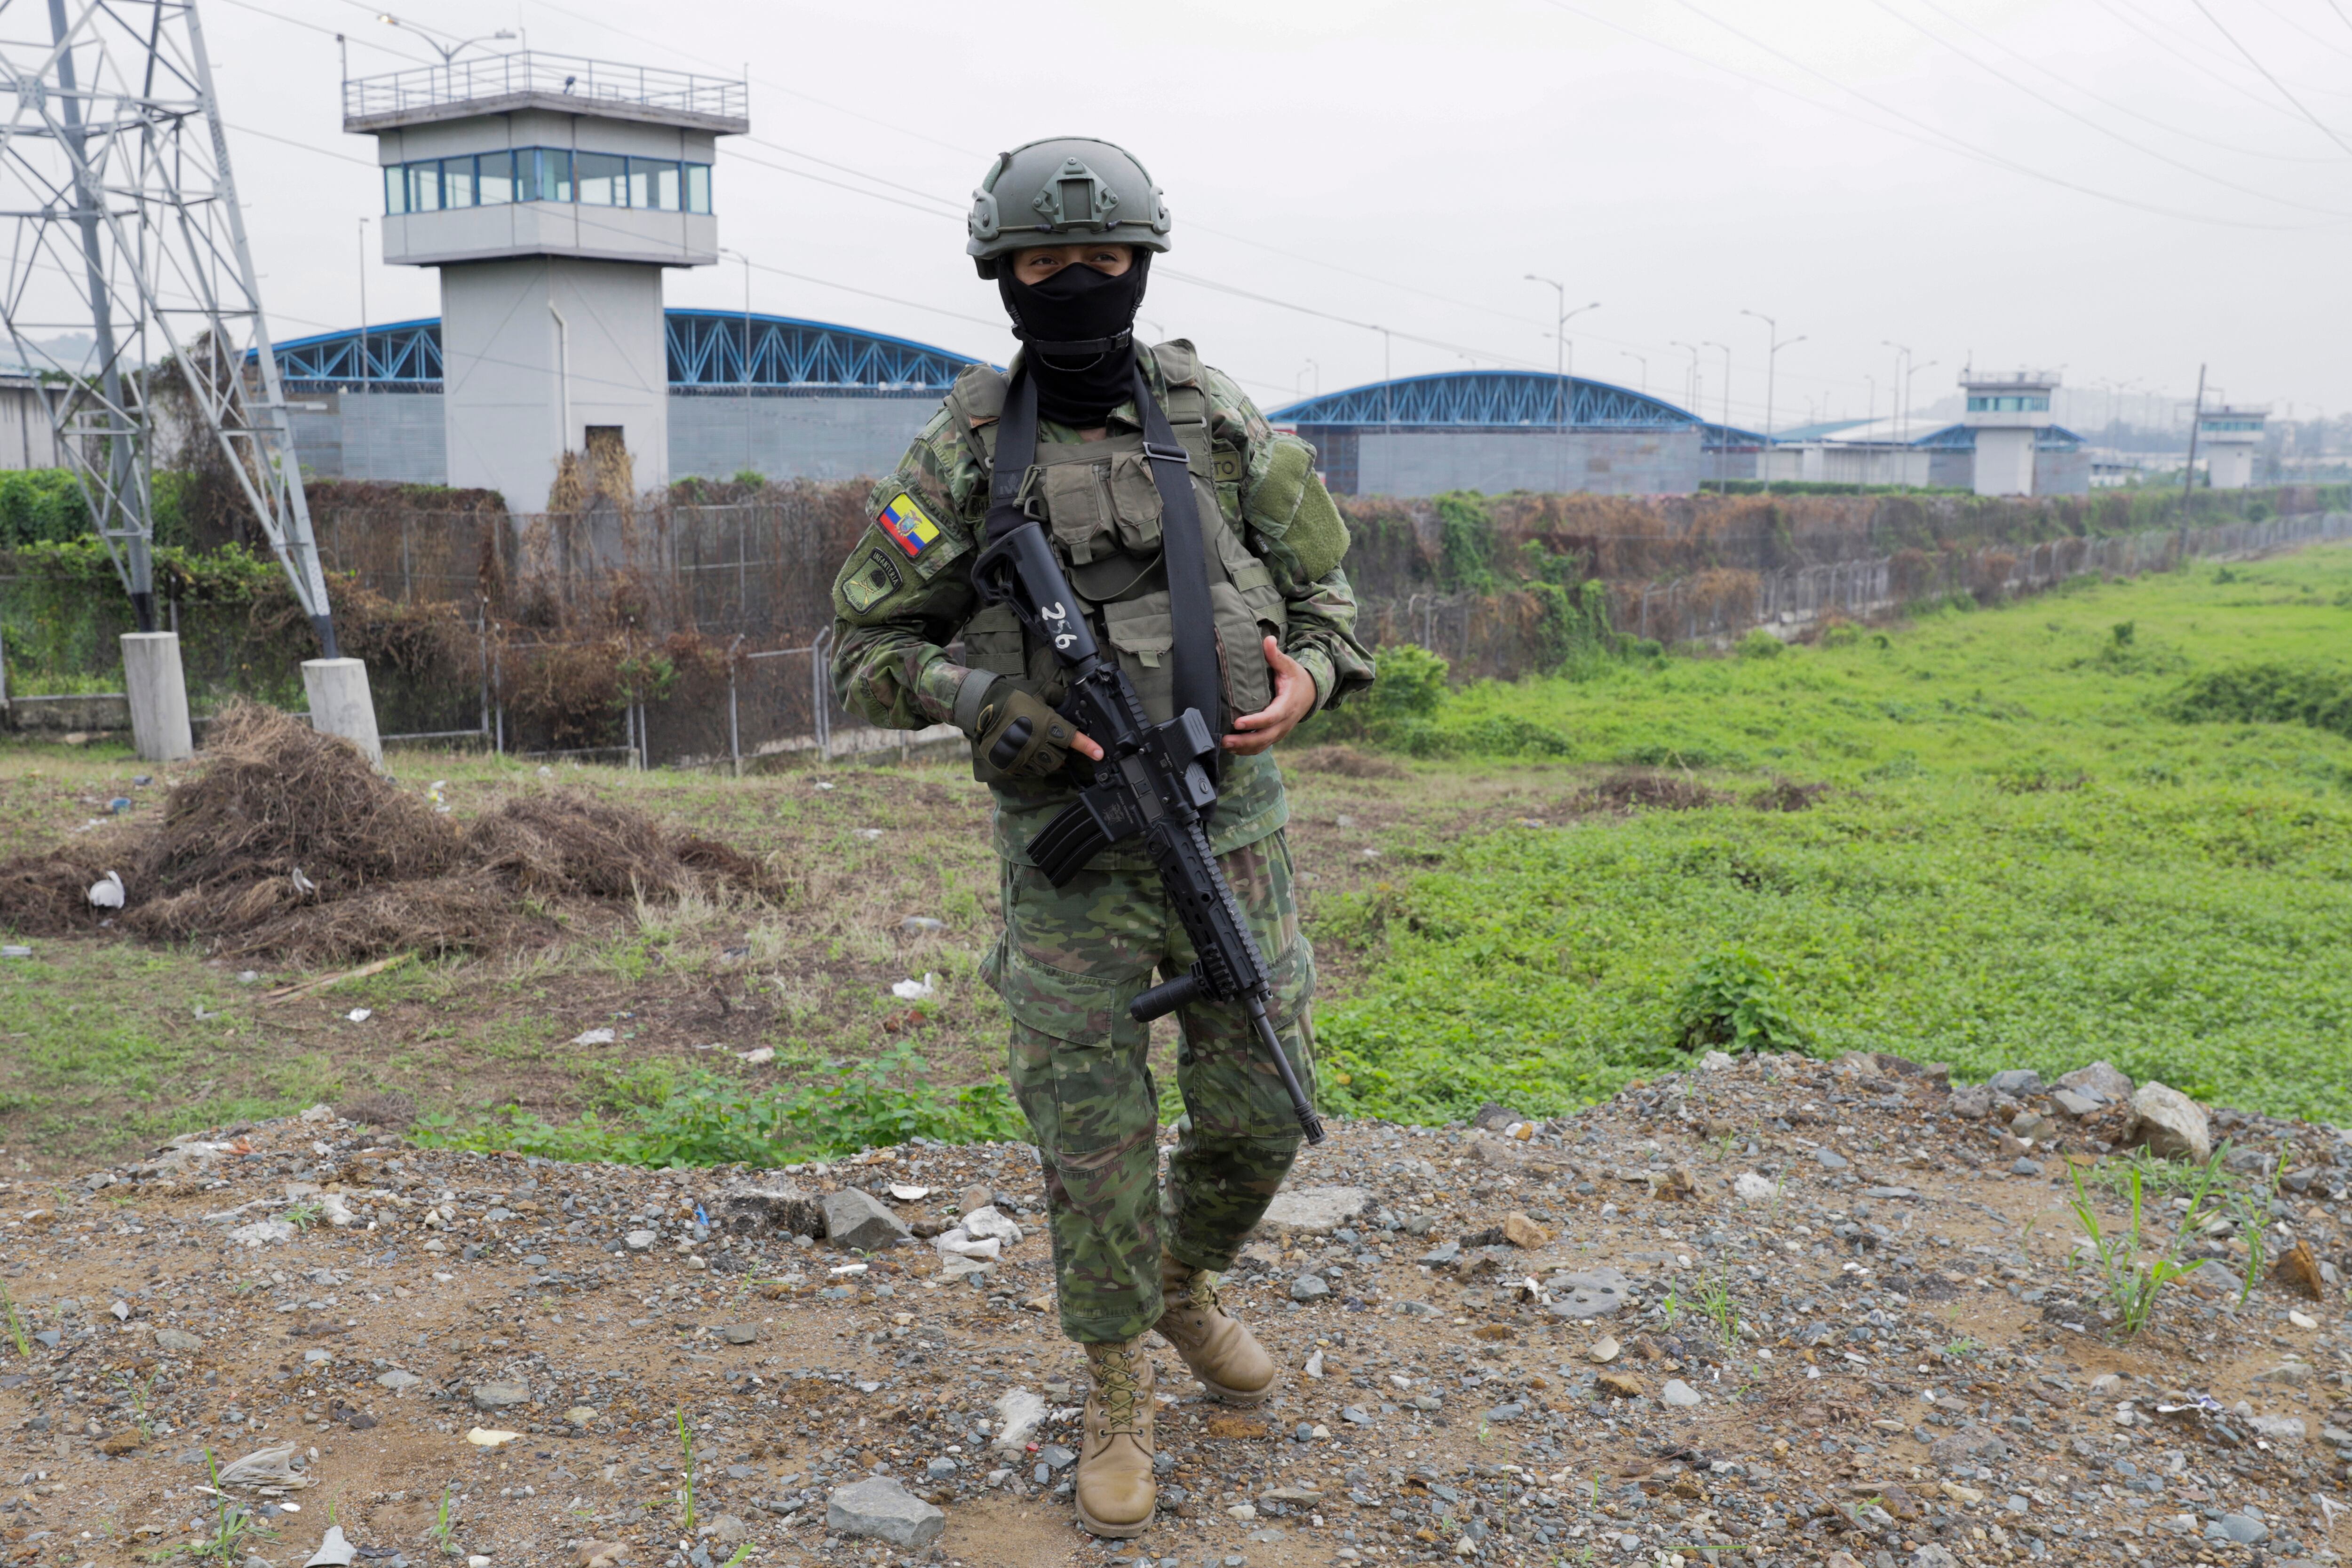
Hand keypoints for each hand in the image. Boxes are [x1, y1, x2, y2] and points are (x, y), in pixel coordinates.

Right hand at [975, 687, 1101, 776]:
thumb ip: (1055, 695)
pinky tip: (1027, 754)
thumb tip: (1066, 697)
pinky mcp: (1012, 764)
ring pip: (1046, 767)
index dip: (1089, 747)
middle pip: (1061, 758)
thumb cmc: (1011, 696)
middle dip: (1061, 752)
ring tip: (1040, 749)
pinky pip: (1029, 771)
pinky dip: (1032, 765)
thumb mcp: (1037, 690)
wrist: (982, 708)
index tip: (1100, 754)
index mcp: (1048, 725)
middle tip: (1053, 743)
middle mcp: (1038, 743)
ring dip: (1048, 761)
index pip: (1073, 739)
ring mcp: (1024, 756)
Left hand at [1224, 636, 1316, 754]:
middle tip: (1225, 740)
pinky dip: (1248, 750)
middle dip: (1244, 741)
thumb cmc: (1296, 678)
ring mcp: (1281, 731)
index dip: (1254, 721)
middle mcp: (1285, 722)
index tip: (1237, 723)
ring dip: (1243, 748)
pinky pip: (1262, 746)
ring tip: (1225, 745)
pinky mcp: (1276, 735)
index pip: (1271, 717)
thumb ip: (1276, 655)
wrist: (1311, 693)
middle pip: (1265, 737)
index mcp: (1287, 705)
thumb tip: (1267, 639)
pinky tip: (1233, 749)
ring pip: (1263, 744)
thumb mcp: (1289, 665)